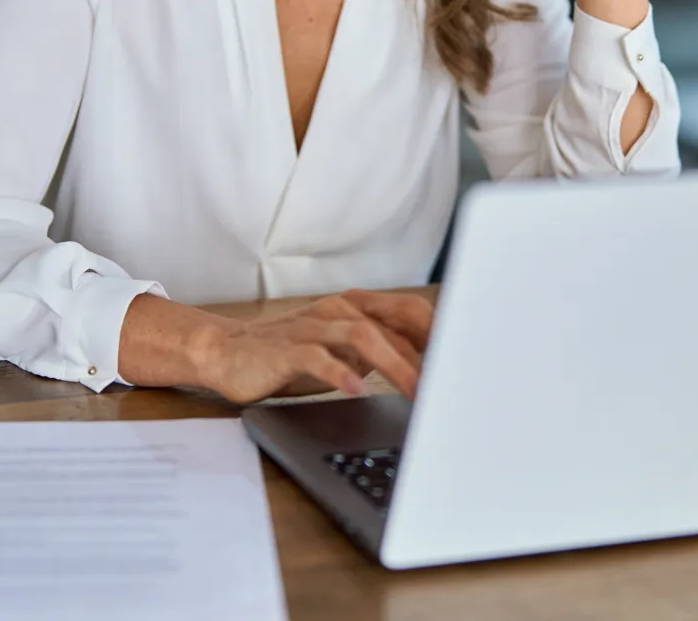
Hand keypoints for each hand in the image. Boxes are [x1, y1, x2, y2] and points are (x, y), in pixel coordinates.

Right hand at [193, 290, 431, 404]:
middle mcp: (339, 309)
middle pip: (394, 322)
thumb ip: (380, 353)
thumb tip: (428, 371)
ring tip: (415, 391)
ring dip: (394, 364)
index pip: (410, 313)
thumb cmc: (292, 357)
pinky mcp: (287, 348)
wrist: (229, 354)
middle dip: (427, 351)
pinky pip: (318, 357)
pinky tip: (356, 389)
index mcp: (357, 307)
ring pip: (363, 336)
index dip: (441, 335)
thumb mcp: (343, 354)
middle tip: (450, 381)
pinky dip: (340, 372)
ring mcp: (313, 326)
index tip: (468, 359)